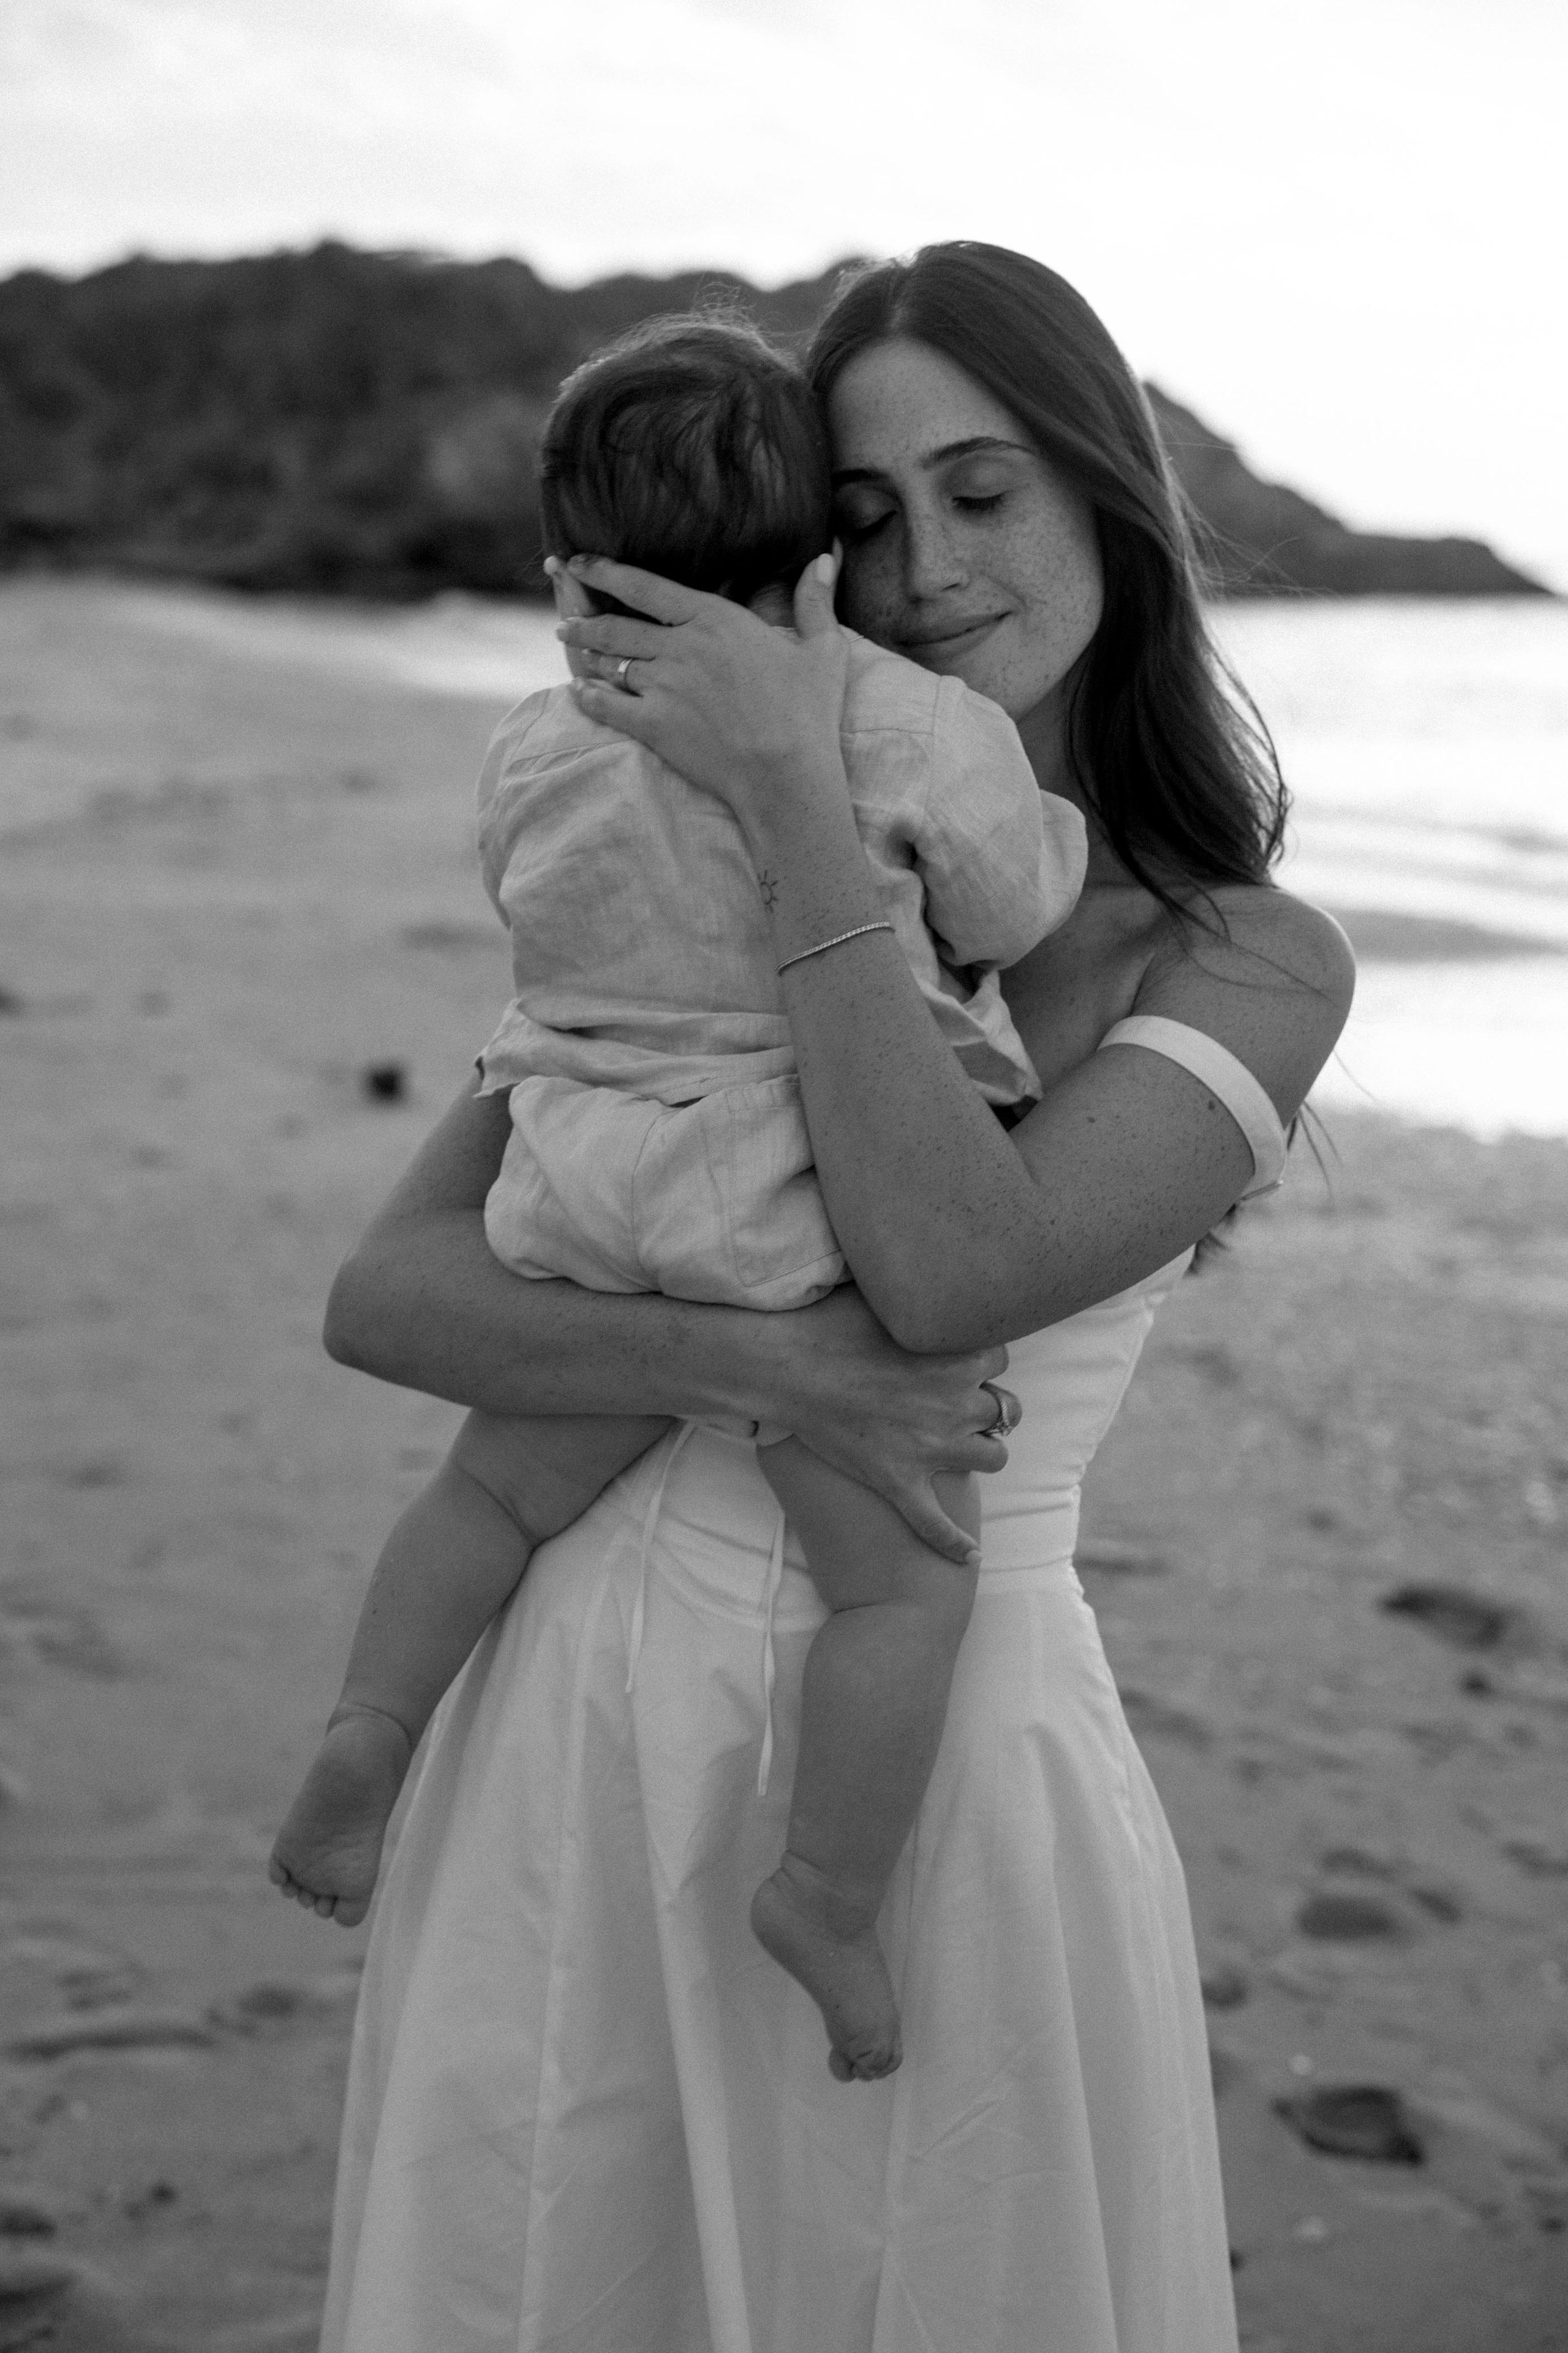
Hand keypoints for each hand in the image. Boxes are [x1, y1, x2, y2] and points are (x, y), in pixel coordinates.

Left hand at [554, 551, 850, 846]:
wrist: (785, 775)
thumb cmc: (808, 714)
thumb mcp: (824, 651)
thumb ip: (816, 602)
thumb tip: (825, 556)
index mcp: (714, 619)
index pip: (645, 586)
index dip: (606, 570)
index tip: (581, 562)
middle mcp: (680, 646)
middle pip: (617, 624)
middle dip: (585, 617)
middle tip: (565, 616)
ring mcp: (662, 686)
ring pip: (610, 661)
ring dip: (586, 652)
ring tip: (571, 645)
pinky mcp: (653, 725)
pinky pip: (606, 705)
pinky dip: (588, 696)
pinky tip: (577, 691)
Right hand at [758, 1288, 1013, 1562]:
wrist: (783, 1366)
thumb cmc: (827, 1322)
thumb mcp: (884, 1293)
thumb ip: (919, 1290)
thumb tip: (931, 1269)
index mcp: (958, 1354)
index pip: (1001, 1354)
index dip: (981, 1355)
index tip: (961, 1354)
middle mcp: (956, 1403)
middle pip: (1005, 1408)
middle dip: (988, 1404)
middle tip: (962, 1400)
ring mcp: (931, 1447)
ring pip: (992, 1458)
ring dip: (983, 1451)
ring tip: (967, 1447)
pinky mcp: (900, 1481)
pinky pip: (936, 1523)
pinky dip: (954, 1542)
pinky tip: (968, 1556)